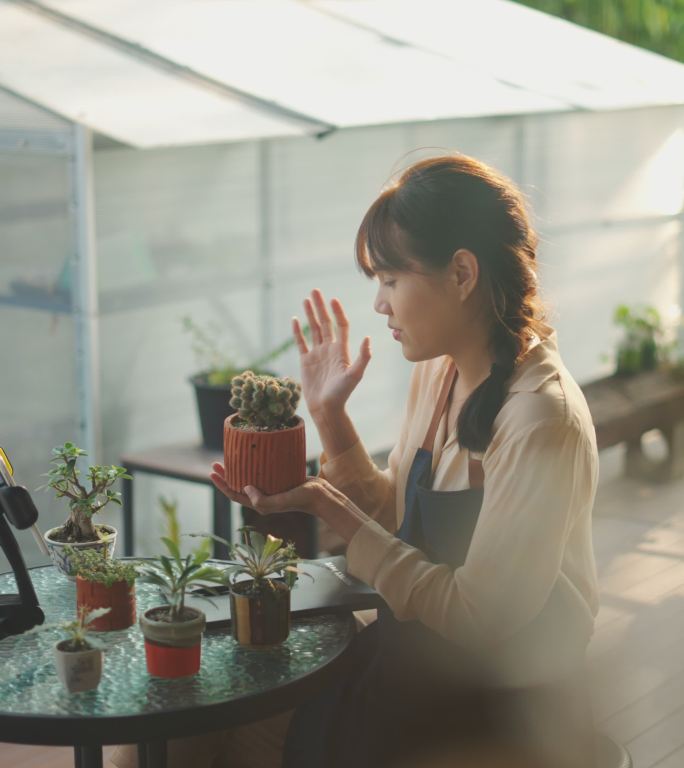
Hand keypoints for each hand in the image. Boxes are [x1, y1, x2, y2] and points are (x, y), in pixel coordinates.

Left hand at [210, 462, 365, 542]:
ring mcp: (272, 488)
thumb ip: (263, 501)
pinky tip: (254, 454)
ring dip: (238, 469)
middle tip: (216, 462)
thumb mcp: (281, 501)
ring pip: (249, 478)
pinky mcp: (280, 480)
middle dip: (226, 475)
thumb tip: (245, 488)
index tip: (213, 471)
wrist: (322, 496)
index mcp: (260, 504)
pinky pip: (262, 472)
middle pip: (239, 486)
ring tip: (231, 457)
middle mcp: (264, 497)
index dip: (222, 484)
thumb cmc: (302, 499)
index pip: (235, 495)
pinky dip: (254, 464)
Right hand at [293, 289, 370, 417]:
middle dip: (321, 307)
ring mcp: (317, 354)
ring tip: (306, 299)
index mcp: (342, 350)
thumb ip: (362, 357)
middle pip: (326, 323)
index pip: (341, 325)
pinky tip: (294, 320)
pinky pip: (301, 342)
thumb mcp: (354, 375)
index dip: (337, 312)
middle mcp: (330, 349)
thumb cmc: (342, 394)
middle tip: (315, 291)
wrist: (326, 408)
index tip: (333, 299)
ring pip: (313, 329)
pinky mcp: (306, 361)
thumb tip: (367, 338)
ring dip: (310, 314)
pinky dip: (297, 331)